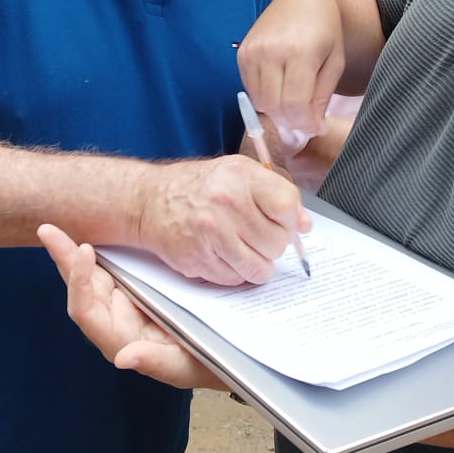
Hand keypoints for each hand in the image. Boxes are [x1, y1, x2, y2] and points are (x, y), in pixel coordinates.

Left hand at [39, 224, 225, 390]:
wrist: (226, 351)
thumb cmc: (206, 364)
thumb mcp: (186, 366)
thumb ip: (154, 362)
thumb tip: (123, 358)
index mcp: (119, 339)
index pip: (86, 311)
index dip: (78, 282)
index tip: (85, 251)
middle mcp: (114, 320)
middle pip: (81, 288)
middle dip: (64, 258)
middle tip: (48, 229)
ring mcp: (124, 302)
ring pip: (92, 275)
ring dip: (74, 252)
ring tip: (55, 229)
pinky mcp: (137, 288)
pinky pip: (113, 267)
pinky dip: (102, 250)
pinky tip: (95, 231)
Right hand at [135, 154, 309, 285]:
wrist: (148, 201)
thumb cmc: (196, 187)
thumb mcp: (236, 174)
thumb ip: (274, 193)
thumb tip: (304, 224)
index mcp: (239, 176)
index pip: (286, 205)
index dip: (290, 219)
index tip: (284, 221)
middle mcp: (225, 203)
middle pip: (277, 242)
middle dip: (273, 244)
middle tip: (258, 235)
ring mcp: (211, 234)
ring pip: (260, 267)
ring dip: (258, 263)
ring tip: (245, 248)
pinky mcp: (199, 259)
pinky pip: (237, 279)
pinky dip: (236, 272)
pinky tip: (224, 255)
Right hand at [238, 0, 346, 136]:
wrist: (303, 1)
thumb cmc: (325, 33)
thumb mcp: (335, 64)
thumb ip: (322, 98)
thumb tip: (313, 129)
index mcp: (300, 51)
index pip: (295, 104)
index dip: (305, 123)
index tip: (316, 127)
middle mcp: (271, 50)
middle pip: (275, 106)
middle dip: (291, 120)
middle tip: (305, 117)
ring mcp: (253, 51)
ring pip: (259, 102)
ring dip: (277, 110)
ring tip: (294, 100)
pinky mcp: (242, 53)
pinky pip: (250, 89)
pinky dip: (265, 96)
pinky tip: (280, 86)